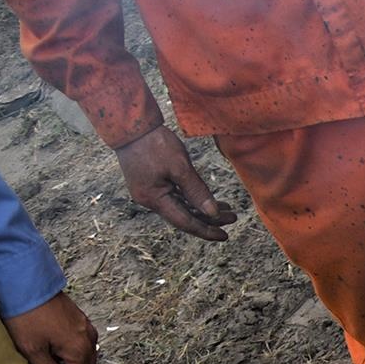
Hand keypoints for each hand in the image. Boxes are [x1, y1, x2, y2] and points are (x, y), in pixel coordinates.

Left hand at [3, 291, 98, 363]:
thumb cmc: (29, 317)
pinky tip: (53, 338)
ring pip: (86, 357)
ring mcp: (87, 328)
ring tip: (48, 349)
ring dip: (70, 359)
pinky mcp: (82, 319)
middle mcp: (89, 340)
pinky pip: (83, 342)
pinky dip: (72, 347)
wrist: (28, 285)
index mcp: (80, 350)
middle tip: (45, 361)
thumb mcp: (33, 350)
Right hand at [114, 127, 234, 241]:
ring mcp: (149, 192)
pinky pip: (174, 197)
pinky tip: (208, 200)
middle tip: (233, 218)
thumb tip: (213, 214)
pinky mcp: (150, 184)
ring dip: (202, 209)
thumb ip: (196, 192)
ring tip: (227, 210)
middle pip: (184, 217)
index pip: (185, 222)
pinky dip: (192, 200)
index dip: (206, 230)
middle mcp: (149, 200)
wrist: (131, 127)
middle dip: (209, 220)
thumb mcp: (180, 167)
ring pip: (180, 207)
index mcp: (154, 199)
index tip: (225, 236)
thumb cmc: (155, 144)